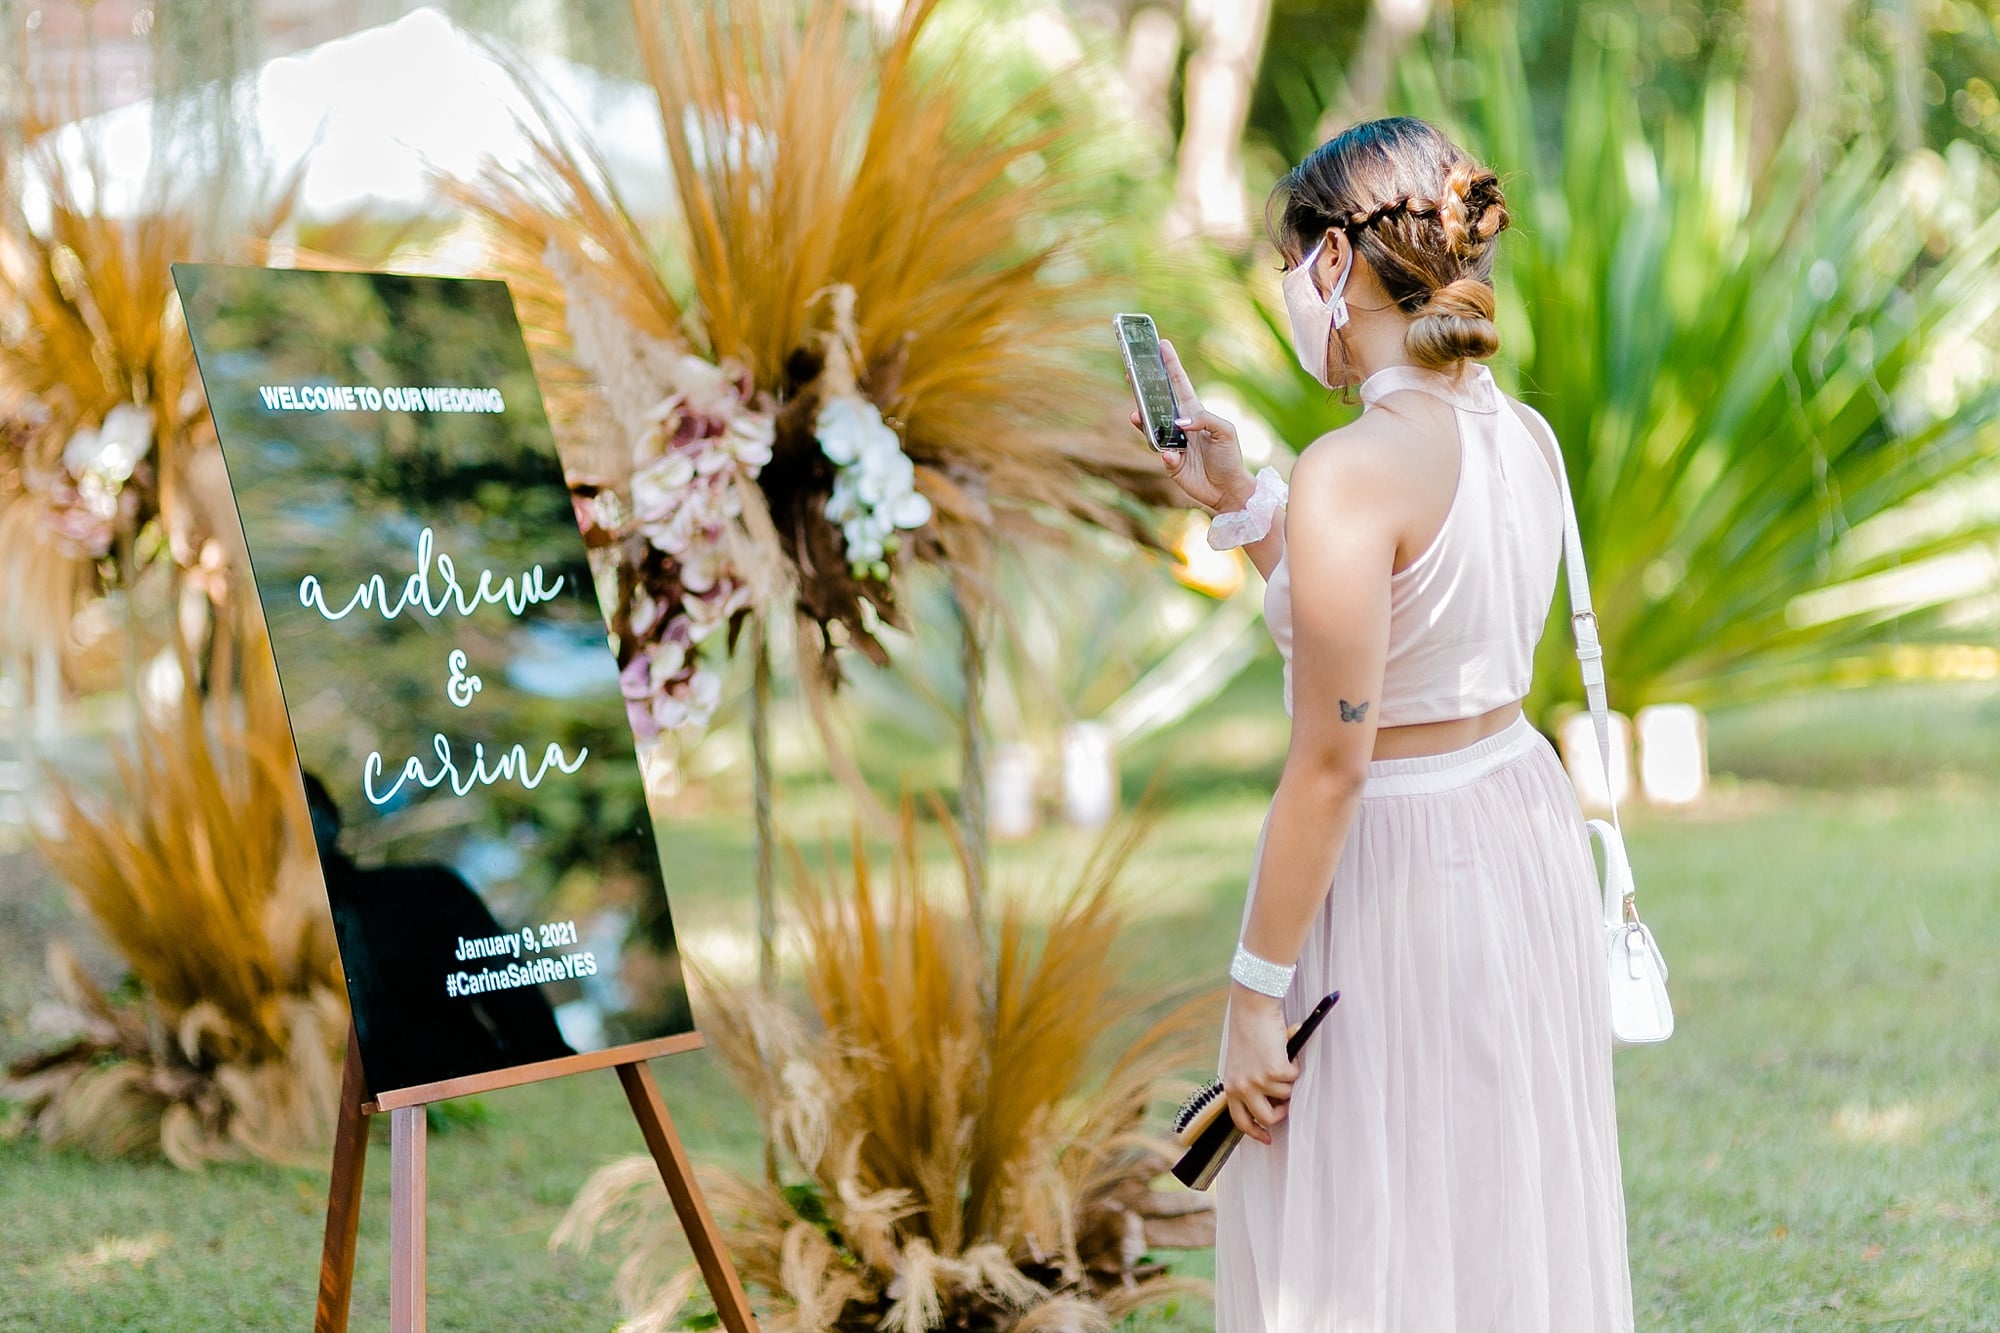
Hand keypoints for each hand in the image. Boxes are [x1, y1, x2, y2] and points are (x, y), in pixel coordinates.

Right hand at [1128, 338, 1253, 514]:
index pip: (1179, 384)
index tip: (1162, 344)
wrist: (1227, 489)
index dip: (1170, 364)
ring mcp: (1172, 444)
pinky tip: (1172, 456)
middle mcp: (1180, 425)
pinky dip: (1167, 456)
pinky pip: (1162, 456)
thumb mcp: (1225, 431)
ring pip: (1150, 428)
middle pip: (1157, 402)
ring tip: (1135, 414)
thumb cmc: (1230, 457)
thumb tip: (1179, 422)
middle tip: (1131, 371)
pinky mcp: (1170, 464)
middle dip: (1143, 387)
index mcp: (1194, 412)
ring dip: (1142, 420)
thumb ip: (1204, 420)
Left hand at [1221, 986, 1296, 1145]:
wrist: (1251, 1010)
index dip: (1255, 1132)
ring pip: (1285, 1095)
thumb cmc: (1248, 1033)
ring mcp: (1258, 1080)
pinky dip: (1294, 1065)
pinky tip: (1283, 1051)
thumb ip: (1250, 1084)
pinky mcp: (1274, 1071)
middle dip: (1281, 1111)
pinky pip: (1293, 1077)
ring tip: (1280, 1059)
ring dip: (1288, 1079)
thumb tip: (1273, 1104)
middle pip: (1267, 1117)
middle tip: (1286, 1101)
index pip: (1240, 1120)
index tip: (1267, 1138)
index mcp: (1230, 1086)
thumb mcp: (1241, 1064)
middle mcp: (1242, 1087)